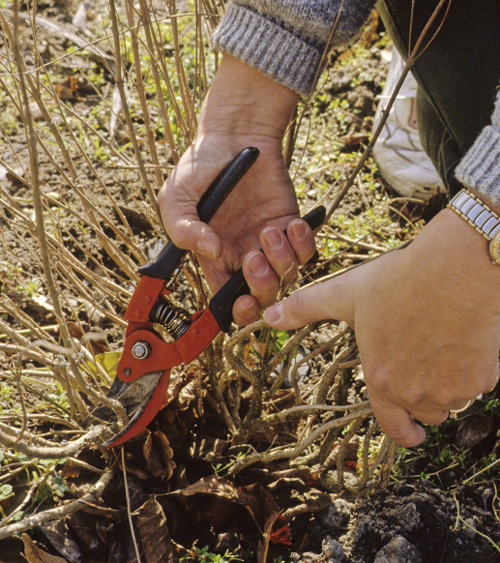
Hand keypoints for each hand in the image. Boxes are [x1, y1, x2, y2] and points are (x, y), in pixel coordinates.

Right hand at [158, 55, 316, 324]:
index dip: (237, 311)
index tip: (243, 303)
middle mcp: (243, 253)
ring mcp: (268, 240)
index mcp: (215, 256)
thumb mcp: (177, 196)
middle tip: (254, 259)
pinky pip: (306, 250)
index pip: (228, 298)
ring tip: (269, 230)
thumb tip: (211, 252)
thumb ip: (183, 228)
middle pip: (262, 294)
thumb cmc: (201, 165)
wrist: (235, 134)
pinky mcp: (290, 223)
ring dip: (282, 261)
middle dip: (262, 287)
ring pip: (287, 275)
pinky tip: (292, 223)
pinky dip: (303, 244)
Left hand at [264, 207, 499, 446]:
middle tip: (425, 365)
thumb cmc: (398, 282)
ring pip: (453, 401)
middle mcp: (416, 394)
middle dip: (424, 398)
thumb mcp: (345, 294)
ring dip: (448, 386)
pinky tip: (465, 342)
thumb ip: (306, 308)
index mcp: (382, 380)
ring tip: (442, 349)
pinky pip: (478, 385)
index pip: (392, 427)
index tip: (410, 435)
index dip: (402, 434)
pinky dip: (473, 371)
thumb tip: (268, 317)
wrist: (454, 270)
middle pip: (426, 413)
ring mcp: (453, 389)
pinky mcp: (483, 377)